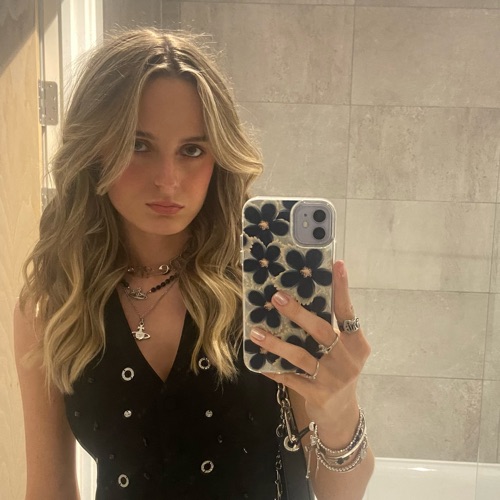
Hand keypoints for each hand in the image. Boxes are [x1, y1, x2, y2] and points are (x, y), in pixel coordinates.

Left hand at [249, 260, 370, 435]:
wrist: (341, 415)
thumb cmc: (338, 371)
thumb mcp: (341, 350)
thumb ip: (327, 329)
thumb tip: (296, 298)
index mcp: (357, 343)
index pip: (348, 311)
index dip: (342, 288)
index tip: (337, 264)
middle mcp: (348, 359)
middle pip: (321, 331)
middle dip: (298, 313)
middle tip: (276, 297)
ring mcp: (333, 379)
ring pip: (300, 356)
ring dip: (275, 343)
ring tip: (256, 332)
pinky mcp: (318, 395)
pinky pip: (289, 378)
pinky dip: (272, 369)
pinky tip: (257, 361)